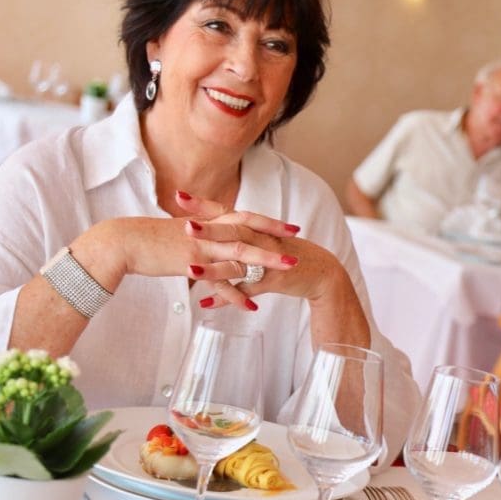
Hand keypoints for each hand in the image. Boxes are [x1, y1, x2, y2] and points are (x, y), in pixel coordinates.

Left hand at [174, 191, 351, 310]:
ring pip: (239, 263)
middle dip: (209, 230)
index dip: (204, 205)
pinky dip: (228, 299)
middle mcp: (262, 240)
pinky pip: (248, 290)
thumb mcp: (264, 242)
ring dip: (214, 268)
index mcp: (256, 229)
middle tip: (186, 227)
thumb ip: (239, 239)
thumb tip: (211, 237)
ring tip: (190, 271)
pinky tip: (206, 303)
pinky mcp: (275, 280)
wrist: (321, 273)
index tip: (179, 196)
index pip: (227, 212)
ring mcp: (269, 261)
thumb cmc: (289, 256)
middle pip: (233, 232)